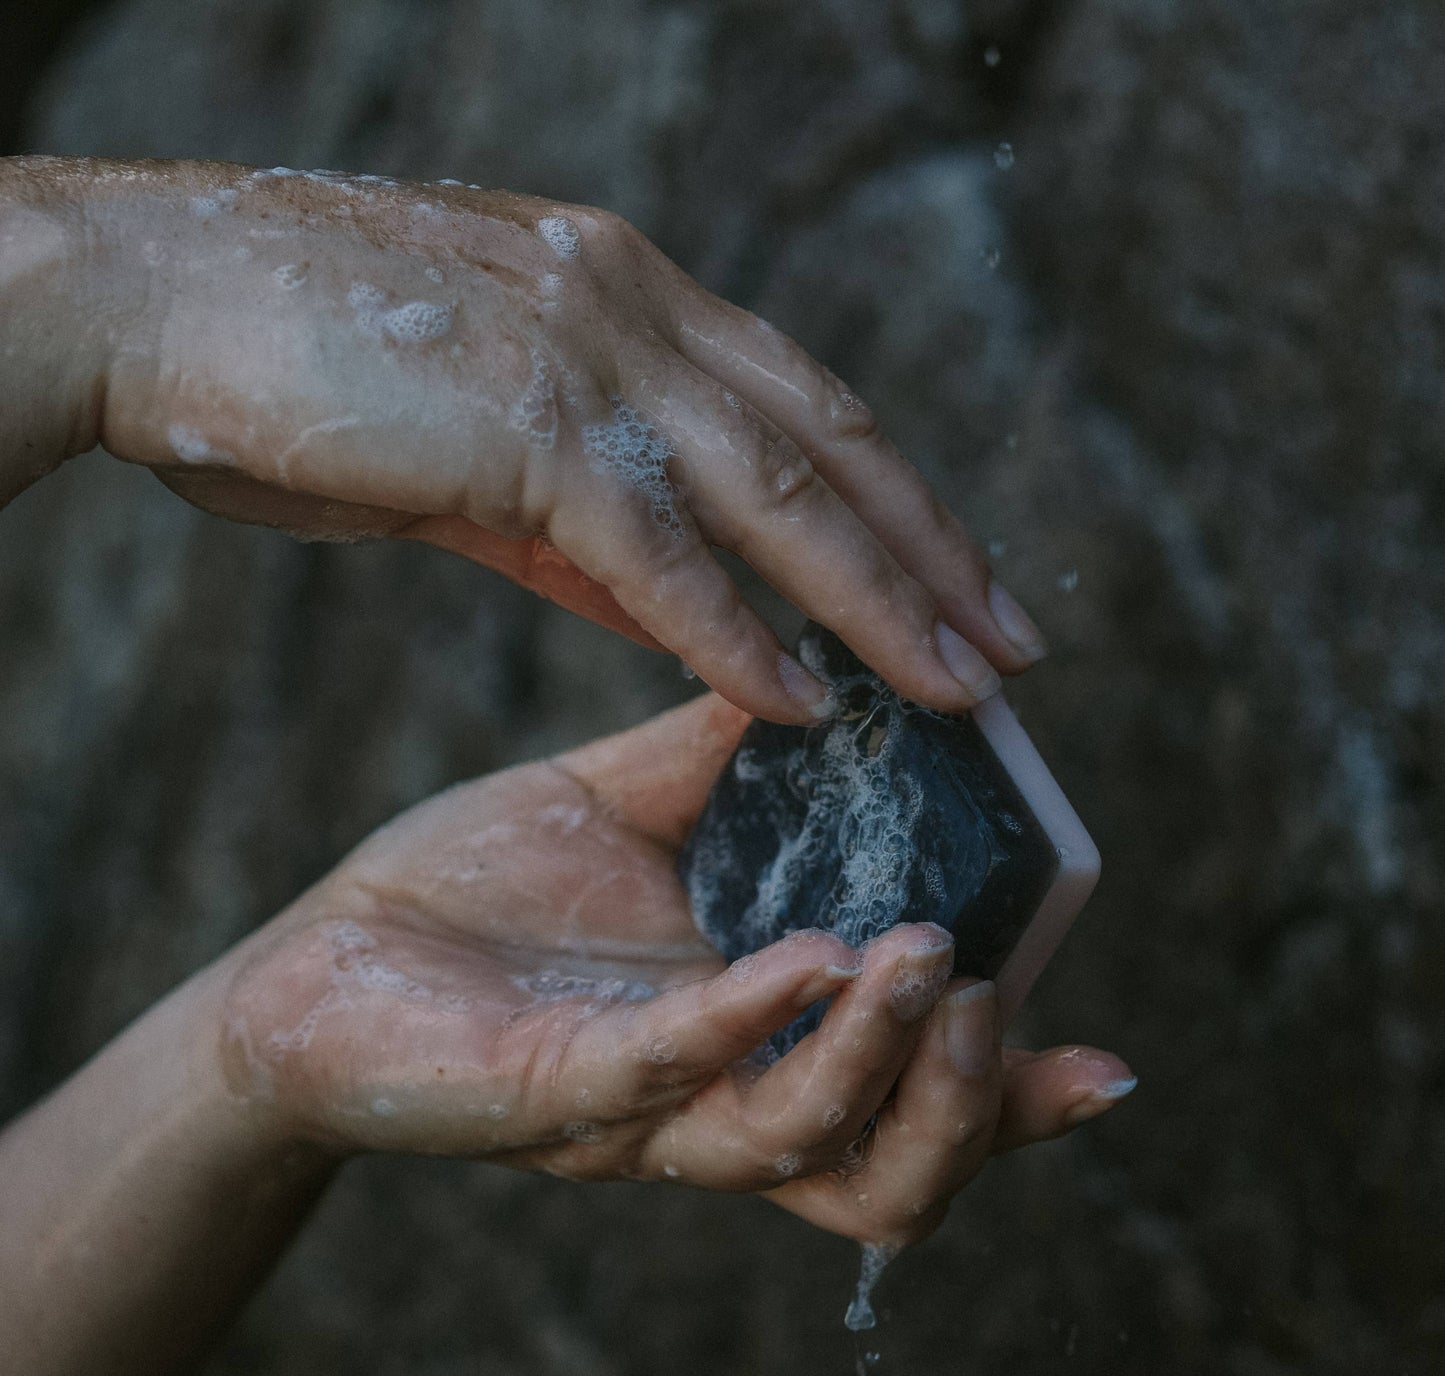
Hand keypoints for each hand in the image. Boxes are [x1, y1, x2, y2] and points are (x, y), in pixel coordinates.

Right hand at [16, 158, 1045, 721]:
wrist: (153, 304)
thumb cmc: (306, 367)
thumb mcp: (482, 442)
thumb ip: (593, 523)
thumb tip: (691, 608)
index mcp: (628, 291)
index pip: (804, 403)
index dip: (896, 495)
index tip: (961, 576)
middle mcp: (634, 304)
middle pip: (831, 441)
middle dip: (932, 552)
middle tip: (1015, 646)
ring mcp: (587, 353)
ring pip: (780, 491)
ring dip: (880, 598)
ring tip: (960, 688)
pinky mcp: (525, 422)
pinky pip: (661, 547)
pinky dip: (739, 631)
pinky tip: (807, 701)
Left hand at [220, 694, 1132, 1245]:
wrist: (326, 958)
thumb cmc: (485, 896)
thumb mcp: (630, 815)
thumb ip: (729, 763)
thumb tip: (831, 671)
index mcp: (754, 1043)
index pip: (906, 1103)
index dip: (1011, 1103)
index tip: (1105, 1063)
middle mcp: (714, 1101)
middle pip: (883, 1171)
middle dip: (966, 1104)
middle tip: (999, 999)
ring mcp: (638, 1112)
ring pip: (797, 1140)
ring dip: (877, 1059)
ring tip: (923, 962)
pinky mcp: (551, 1094)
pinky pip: (669, 1075)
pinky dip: (747, 1017)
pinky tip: (802, 955)